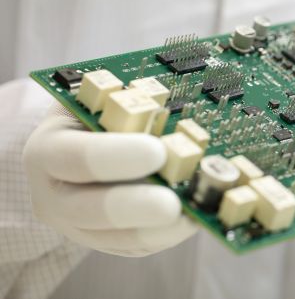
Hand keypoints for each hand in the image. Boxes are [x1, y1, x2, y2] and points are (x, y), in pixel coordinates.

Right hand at [23, 103, 197, 256]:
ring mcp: (78, 227)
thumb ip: (129, 103)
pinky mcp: (106, 242)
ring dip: (161, 230)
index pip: (77, 157)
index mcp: (49, 150)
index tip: (157, 152)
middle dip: (137, 208)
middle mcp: (54, 196)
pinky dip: (170, 235)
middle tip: (174, 204)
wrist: (82, 139)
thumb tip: (179, 108)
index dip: (117, 156)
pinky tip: (196, 220)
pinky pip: (138, 248)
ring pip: (118, 239)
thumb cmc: (99, 110)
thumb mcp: (101, 96)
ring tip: (196, 215)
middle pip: (92, 211)